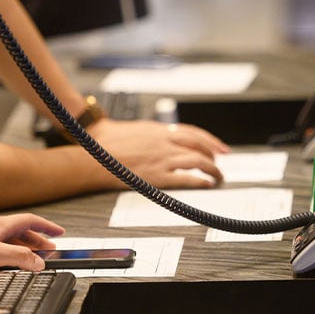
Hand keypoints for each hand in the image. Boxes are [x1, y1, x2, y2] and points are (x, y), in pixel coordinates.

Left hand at [0, 214, 64, 274]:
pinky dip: (10, 253)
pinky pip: (0, 247)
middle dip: (38, 240)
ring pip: (11, 239)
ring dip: (25, 247)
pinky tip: (7, 263)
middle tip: (49, 249)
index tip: (59, 233)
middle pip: (22, 231)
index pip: (31, 221)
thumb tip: (40, 262)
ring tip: (33, 258)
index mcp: (1, 225)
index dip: (47, 227)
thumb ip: (19, 257)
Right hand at [87, 118, 227, 187]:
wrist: (94, 153)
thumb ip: (153, 133)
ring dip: (212, 169)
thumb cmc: (108, 142)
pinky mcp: (157, 176)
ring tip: (217, 177)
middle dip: (214, 155)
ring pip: (197, 161)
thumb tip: (164, 136)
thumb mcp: (136, 129)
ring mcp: (162, 159)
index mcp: (159, 130)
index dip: (210, 141)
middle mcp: (164, 142)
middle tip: (220, 164)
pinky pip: (186, 178)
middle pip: (199, 146)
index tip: (220, 148)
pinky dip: (200, 181)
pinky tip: (206, 184)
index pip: (193, 133)